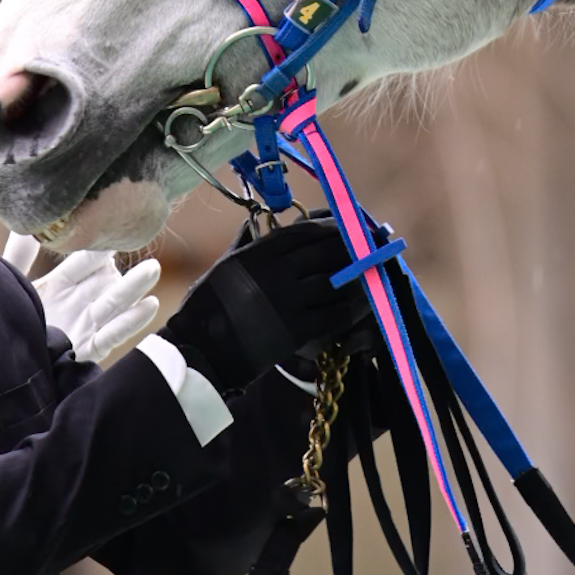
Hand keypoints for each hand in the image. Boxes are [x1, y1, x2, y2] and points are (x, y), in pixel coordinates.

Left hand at [2, 233, 160, 363]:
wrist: (5, 366)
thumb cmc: (10, 322)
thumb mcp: (12, 285)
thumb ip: (18, 256)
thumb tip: (24, 223)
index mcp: (61, 284)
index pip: (85, 260)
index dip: (97, 246)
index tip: (111, 227)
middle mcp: (79, 302)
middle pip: (106, 280)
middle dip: (123, 265)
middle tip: (142, 248)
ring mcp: (86, 325)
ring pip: (115, 303)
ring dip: (134, 287)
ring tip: (153, 269)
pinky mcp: (89, 349)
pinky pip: (113, 335)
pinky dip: (131, 321)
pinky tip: (150, 304)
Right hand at [159, 219, 367, 393]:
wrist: (202, 350)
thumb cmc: (207, 307)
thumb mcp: (223, 266)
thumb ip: (243, 244)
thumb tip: (252, 224)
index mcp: (259, 253)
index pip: (304, 232)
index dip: (329, 228)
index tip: (346, 227)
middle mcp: (276, 272)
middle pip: (325, 253)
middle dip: (350, 248)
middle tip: (370, 247)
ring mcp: (287, 300)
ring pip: (335, 282)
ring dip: (357, 278)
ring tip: (372, 276)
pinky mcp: (295, 329)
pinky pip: (333, 314)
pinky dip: (351, 309)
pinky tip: (359, 307)